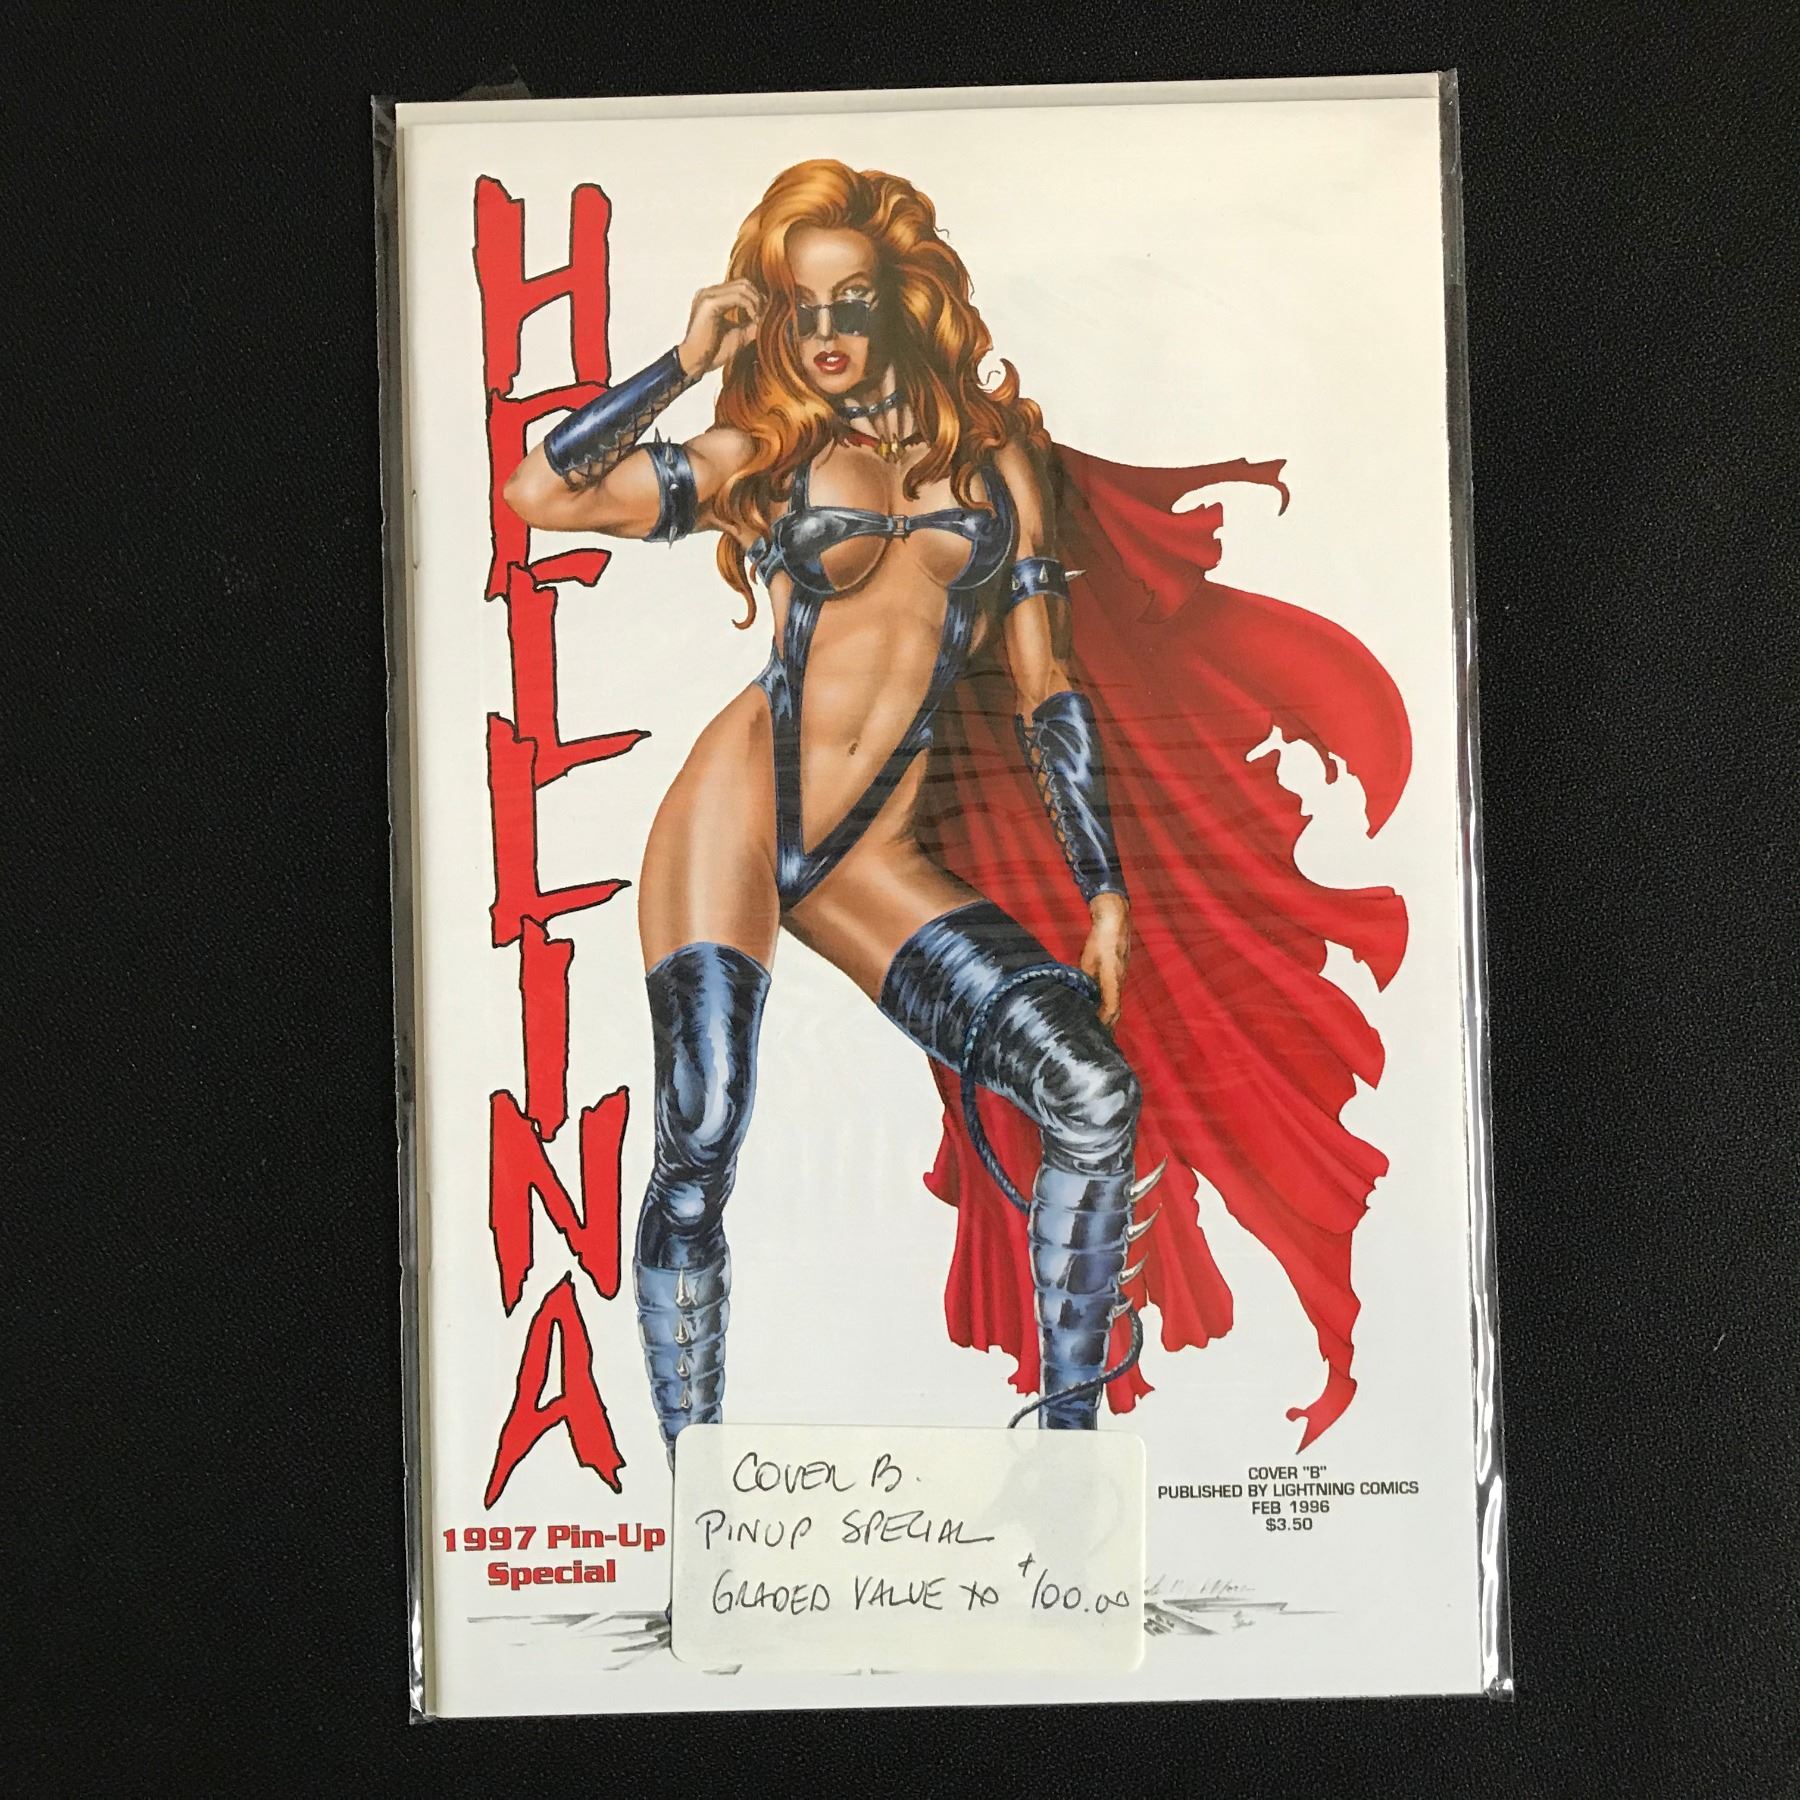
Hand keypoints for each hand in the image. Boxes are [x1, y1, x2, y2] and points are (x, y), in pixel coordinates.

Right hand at [677, 279, 762, 377]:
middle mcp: (708, 292)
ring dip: (756, 302)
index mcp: (712, 298)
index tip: (763, 316)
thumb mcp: (738, 334)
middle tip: (763, 317)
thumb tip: (768, 317)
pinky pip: (738, 297)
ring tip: (758, 319)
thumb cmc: (712, 352)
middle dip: (758, 298)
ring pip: (742, 287)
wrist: (695, 363)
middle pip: (743, 283)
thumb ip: (751, 324)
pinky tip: (753, 319)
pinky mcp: (710, 303)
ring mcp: (707, 295)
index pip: (740, 286)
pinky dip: (750, 306)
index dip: (756, 298)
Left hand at [1080, 892, 1130, 1030]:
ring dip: (1109, 1018)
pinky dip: (1109, 1006)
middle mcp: (1119, 981)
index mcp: (1112, 979)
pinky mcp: (1118, 973)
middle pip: (1115, 1011)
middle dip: (1108, 1027)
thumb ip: (1085, 978)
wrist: (1115, 920)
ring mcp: (1121, 977)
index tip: (1097, 1036)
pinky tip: (1101, 1010)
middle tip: (1099, 1043)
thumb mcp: (1088, 959)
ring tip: (1100, 1033)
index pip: (1112, 1009)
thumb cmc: (1100, 939)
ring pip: (1116, 1003)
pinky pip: (1114, 994)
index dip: (1105, 1024)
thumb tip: (1079, 993)